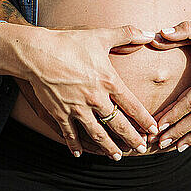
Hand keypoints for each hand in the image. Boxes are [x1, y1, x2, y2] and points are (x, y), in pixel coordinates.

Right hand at [0, 23, 158, 159]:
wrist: (37, 52)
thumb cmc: (69, 42)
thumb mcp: (100, 35)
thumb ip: (127, 34)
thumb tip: (150, 33)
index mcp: (109, 81)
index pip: (132, 106)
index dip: (145, 120)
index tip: (153, 130)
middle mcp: (95, 98)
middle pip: (118, 124)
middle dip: (131, 139)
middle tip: (141, 149)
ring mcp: (77, 108)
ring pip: (97, 134)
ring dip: (108, 147)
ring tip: (117, 157)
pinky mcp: (59, 113)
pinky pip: (69, 134)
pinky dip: (75, 145)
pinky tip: (79, 154)